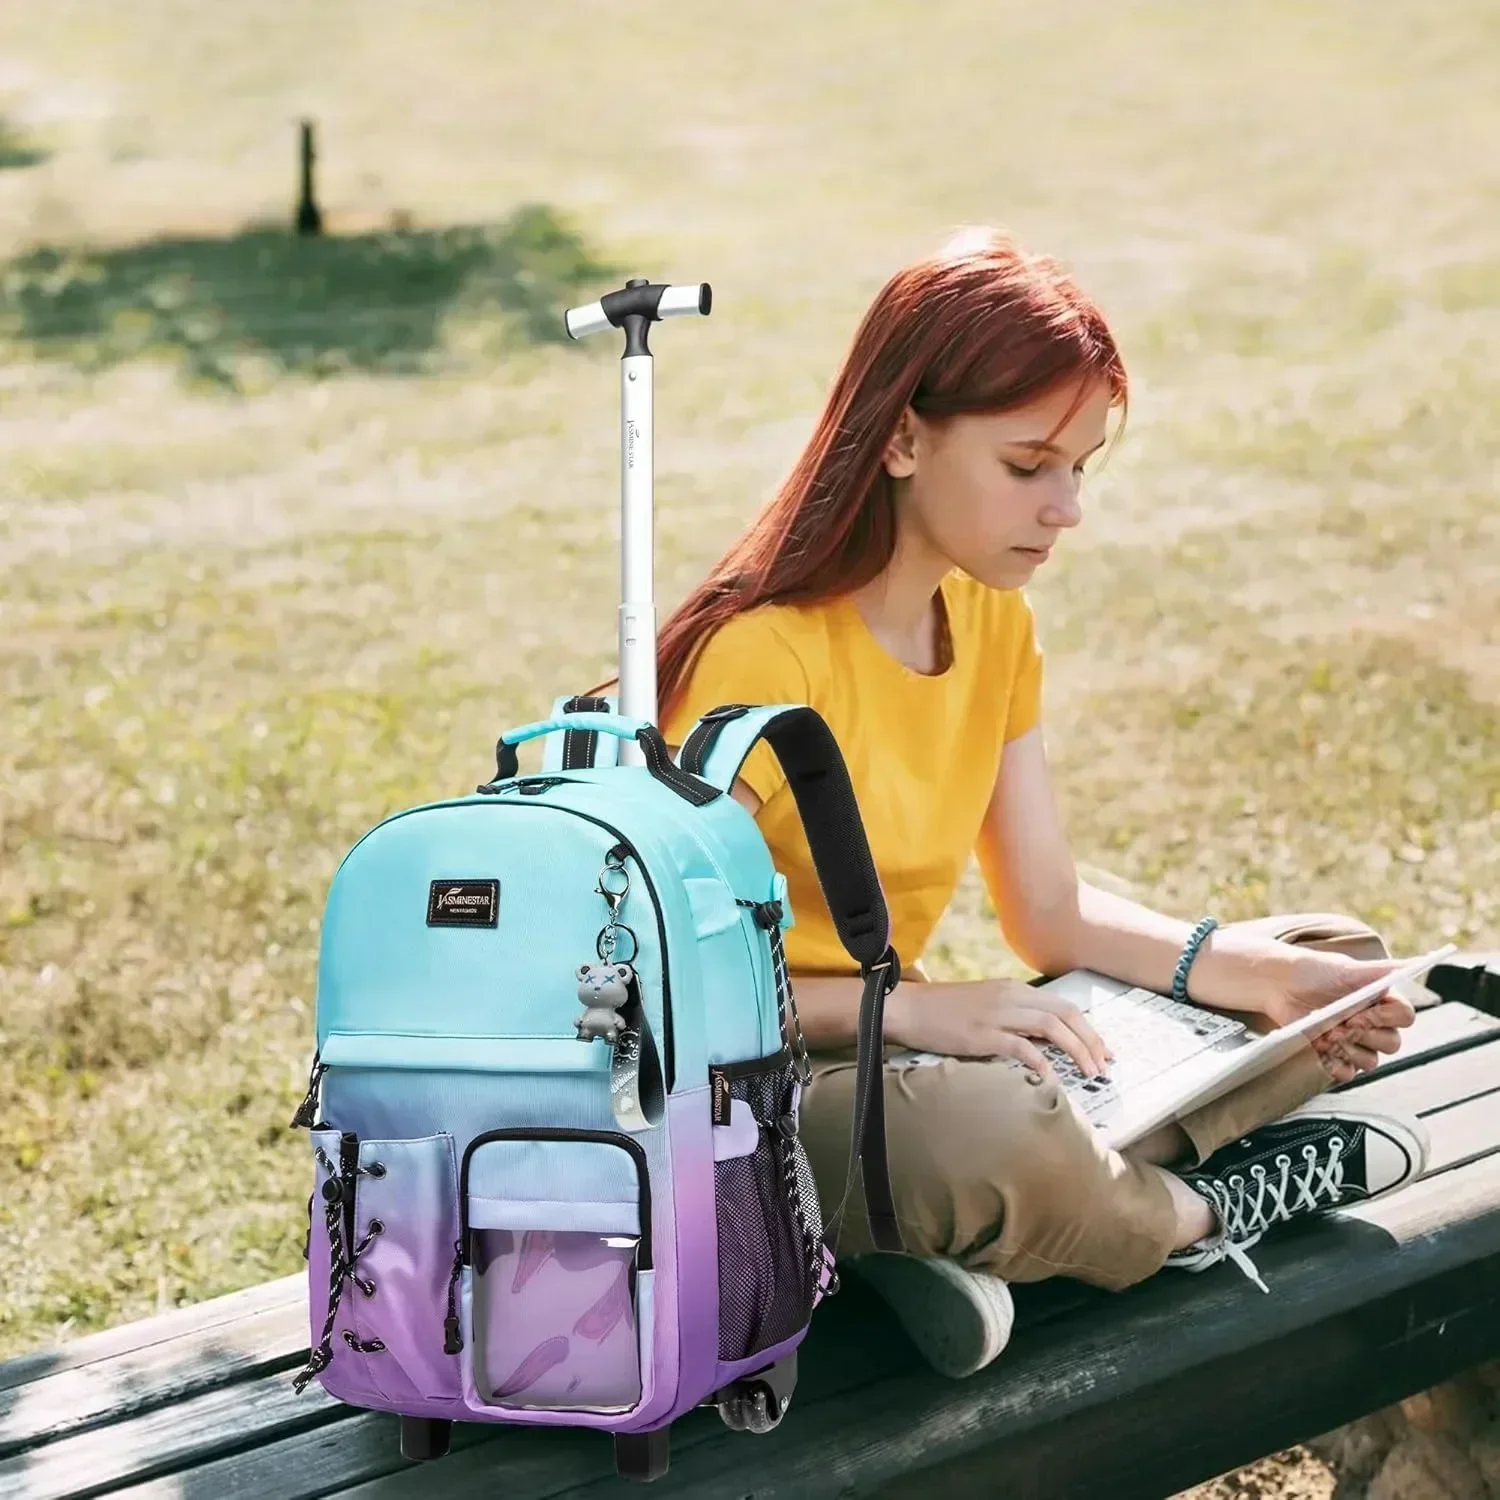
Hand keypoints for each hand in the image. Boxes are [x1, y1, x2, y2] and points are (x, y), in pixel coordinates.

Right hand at [887, 978, 1113, 1079]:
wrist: (908, 1008)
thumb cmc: (944, 1011)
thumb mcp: (986, 1006)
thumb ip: (1015, 1018)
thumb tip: (1044, 1043)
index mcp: (1014, 989)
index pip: (1064, 1006)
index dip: (1089, 1030)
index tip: (1102, 1051)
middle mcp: (1011, 996)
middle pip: (1066, 1014)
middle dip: (1092, 1041)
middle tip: (1104, 1065)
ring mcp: (997, 1014)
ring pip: (1052, 1027)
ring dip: (1076, 1050)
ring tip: (1089, 1072)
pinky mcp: (982, 1034)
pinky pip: (1020, 1046)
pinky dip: (1041, 1060)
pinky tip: (1050, 1076)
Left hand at [1256, 949, 1417, 1084]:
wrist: (1279, 983)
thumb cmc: (1313, 971)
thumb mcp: (1346, 968)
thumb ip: (1381, 970)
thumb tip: (1417, 963)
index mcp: (1381, 1000)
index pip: (1404, 1016)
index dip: (1385, 1018)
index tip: (1359, 1012)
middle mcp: (1374, 1023)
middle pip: (1392, 1043)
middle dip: (1365, 1035)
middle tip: (1339, 1025)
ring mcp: (1355, 1041)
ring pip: (1371, 1061)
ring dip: (1349, 1050)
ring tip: (1325, 1034)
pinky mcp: (1335, 1055)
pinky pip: (1348, 1073)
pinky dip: (1337, 1065)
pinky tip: (1322, 1051)